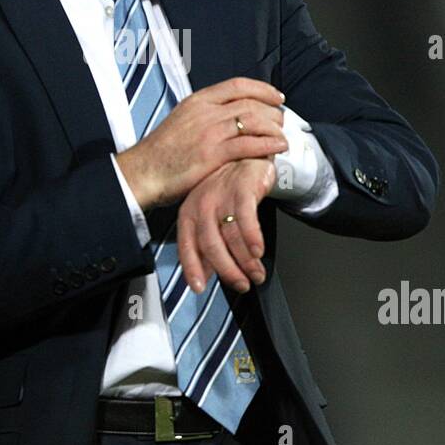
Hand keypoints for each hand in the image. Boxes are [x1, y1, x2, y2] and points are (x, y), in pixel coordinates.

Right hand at [115, 77, 286, 209]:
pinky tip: (277, 147)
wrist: (143, 172)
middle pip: (250, 102)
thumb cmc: (160, 153)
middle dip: (272, 111)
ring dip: (274, 128)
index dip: (263, 89)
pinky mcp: (212, 154)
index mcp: (197, 101)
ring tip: (282, 136)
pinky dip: (268, 145)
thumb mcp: (181, 120)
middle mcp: (205, 112)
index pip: (238, 85)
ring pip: (253, 120)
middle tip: (282, 121)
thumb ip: (204, 115)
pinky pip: (249, 145)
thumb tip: (226, 116)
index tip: (276, 96)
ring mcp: (209, 132)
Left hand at [176, 157, 275, 294]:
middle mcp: (201, 205)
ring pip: (230, 236)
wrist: (246, 157)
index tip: (198, 288)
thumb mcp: (211, 216)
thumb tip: (206, 275)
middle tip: (241, 284)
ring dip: (245, 261)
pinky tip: (259, 251)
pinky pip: (246, 219)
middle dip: (227, 270)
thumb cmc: (228, 190)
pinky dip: (252, 238)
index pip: (186, 246)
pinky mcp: (242, 189)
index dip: (192, 268)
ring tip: (257, 273)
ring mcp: (221, 196)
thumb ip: (206, 245)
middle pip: (210, 245)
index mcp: (189, 213)